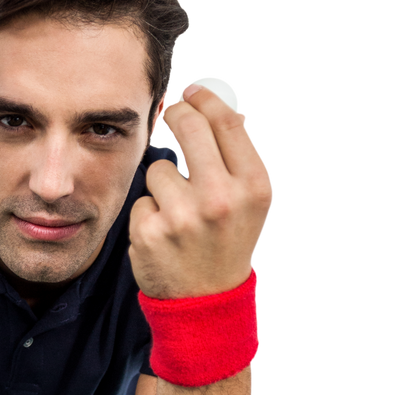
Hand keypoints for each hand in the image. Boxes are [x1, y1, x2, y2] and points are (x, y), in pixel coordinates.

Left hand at [128, 84, 274, 298]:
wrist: (206, 302)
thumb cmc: (228, 241)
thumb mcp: (249, 202)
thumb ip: (239, 155)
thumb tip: (228, 107)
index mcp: (253, 186)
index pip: (224, 121)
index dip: (205, 98)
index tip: (192, 92)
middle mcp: (221, 199)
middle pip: (188, 127)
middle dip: (177, 113)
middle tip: (172, 111)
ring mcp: (183, 217)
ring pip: (158, 169)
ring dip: (163, 184)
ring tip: (179, 213)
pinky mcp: (150, 232)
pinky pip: (141, 200)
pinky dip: (149, 214)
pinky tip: (164, 235)